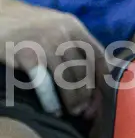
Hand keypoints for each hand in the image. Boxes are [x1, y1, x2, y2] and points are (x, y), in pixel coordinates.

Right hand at [0, 0, 109, 116]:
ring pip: (67, 79)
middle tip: (88, 109)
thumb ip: (75, 43)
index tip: (104, 93)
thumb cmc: (29, 25)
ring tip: (74, 112)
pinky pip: (44, 85)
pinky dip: (50, 101)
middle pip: (83, 70)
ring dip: (73, 100)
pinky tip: (54, 110)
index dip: (103, 77)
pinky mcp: (28, 56)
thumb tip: (95, 72)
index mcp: (74, 27)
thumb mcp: (58, 26)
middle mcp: (64, 34)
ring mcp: (46, 45)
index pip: (98, 55)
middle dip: (88, 93)